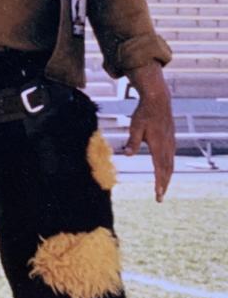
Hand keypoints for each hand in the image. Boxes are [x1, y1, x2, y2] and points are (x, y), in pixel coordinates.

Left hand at [123, 65, 174, 201]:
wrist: (158, 99)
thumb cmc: (144, 113)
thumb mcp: (135, 126)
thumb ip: (132, 141)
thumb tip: (127, 154)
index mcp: (159, 145)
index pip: (160, 168)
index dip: (159, 183)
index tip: (158, 194)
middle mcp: (167, 145)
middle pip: (167, 170)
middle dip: (164, 185)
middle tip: (159, 198)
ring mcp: (171, 142)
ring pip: (170, 164)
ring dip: (167, 178)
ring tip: (163, 188)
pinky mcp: (171, 139)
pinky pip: (171, 157)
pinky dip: (168, 168)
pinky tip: (166, 171)